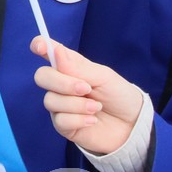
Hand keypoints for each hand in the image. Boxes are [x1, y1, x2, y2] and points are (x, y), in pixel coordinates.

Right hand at [30, 36, 145, 156]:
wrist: (132, 125)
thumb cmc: (119, 95)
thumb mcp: (103, 76)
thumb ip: (78, 67)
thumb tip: (56, 50)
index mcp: (70, 66)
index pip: (48, 51)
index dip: (40, 45)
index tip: (40, 48)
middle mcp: (61, 84)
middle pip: (41, 76)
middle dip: (62, 82)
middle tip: (86, 88)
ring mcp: (60, 105)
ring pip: (50, 101)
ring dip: (76, 105)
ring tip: (96, 107)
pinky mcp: (63, 126)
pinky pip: (60, 121)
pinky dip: (78, 119)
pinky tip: (92, 120)